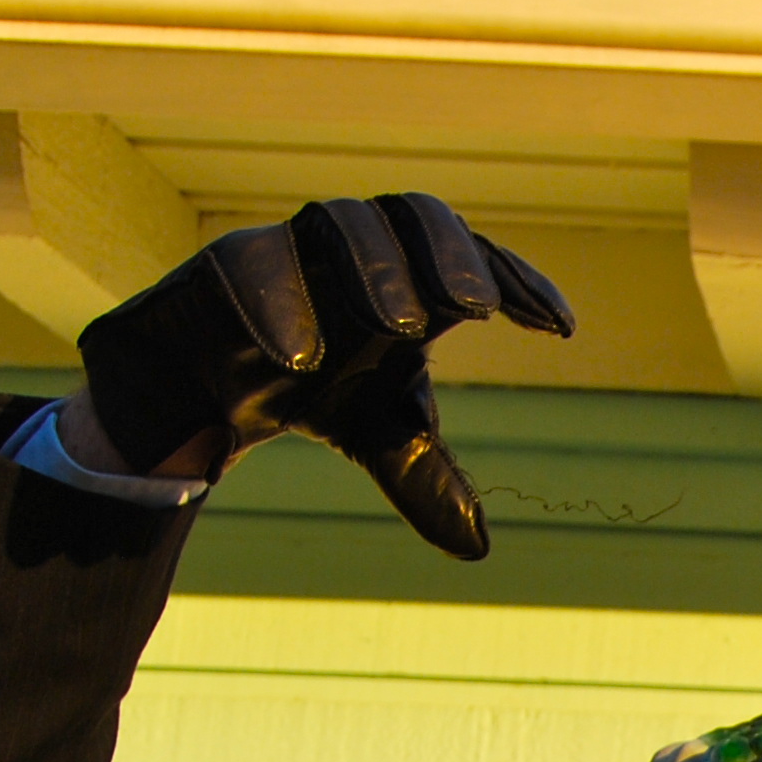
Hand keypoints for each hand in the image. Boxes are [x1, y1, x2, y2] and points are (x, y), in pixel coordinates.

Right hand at [70, 193, 571, 559]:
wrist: (201, 390)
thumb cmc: (311, 388)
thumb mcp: (378, 436)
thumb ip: (428, 479)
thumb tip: (479, 548)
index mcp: (410, 279)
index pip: (473, 258)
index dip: (518, 280)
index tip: (560, 327)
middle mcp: (358, 249)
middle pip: (413, 214)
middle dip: (450, 254)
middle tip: (479, 308)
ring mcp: (293, 246)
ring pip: (338, 220)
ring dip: (376, 268)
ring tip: (404, 325)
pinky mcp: (225, 261)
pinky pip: (252, 263)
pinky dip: (279, 303)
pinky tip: (302, 355)